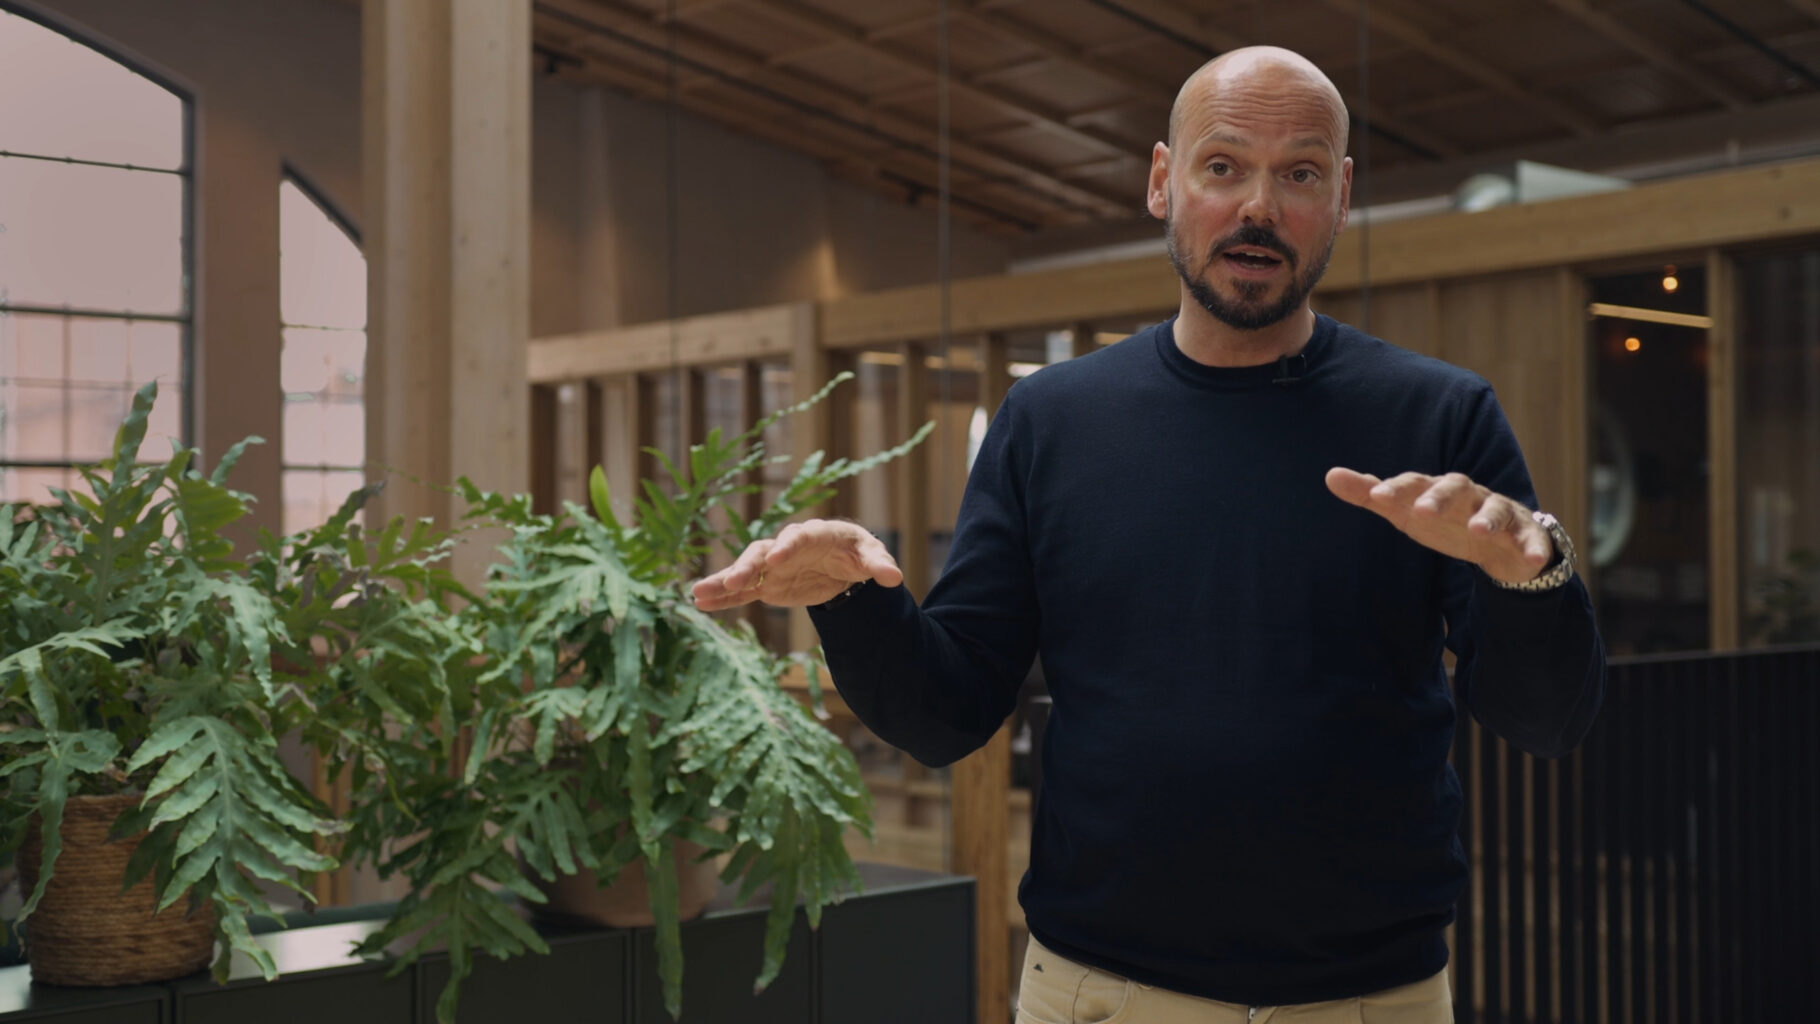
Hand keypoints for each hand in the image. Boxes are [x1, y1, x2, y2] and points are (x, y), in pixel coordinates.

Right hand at [690, 519, 903, 611]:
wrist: (842, 563)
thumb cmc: (857, 553)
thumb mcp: (871, 557)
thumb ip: (879, 565)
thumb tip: (894, 577)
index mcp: (815, 534)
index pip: (798, 537)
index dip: (786, 547)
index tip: (775, 560)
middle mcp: (787, 546)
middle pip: (763, 552)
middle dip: (747, 565)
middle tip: (733, 581)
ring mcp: (773, 565)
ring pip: (745, 570)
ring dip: (723, 581)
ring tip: (698, 593)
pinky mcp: (767, 584)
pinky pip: (742, 590)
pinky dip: (724, 596)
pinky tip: (702, 603)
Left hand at [1325, 468, 1553, 584]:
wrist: (1497, 540)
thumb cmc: (1444, 520)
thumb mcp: (1405, 511)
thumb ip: (1371, 495)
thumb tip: (1330, 476)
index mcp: (1437, 489)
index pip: (1415, 482)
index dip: (1396, 488)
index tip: (1376, 497)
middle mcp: (1469, 495)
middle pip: (1456, 488)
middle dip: (1441, 498)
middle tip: (1422, 512)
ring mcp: (1499, 512)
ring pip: (1496, 509)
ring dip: (1488, 519)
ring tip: (1478, 531)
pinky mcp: (1525, 533)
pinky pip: (1532, 539)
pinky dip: (1535, 548)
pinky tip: (1533, 560)